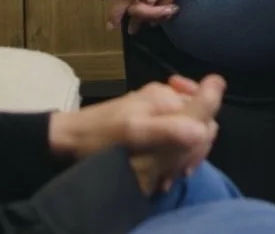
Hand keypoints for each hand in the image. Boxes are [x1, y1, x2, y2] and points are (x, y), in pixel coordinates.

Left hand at [48, 74, 225, 194]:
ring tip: (166, 177)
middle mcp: (165, 97)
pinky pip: (171, 136)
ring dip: (182, 156)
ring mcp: (155, 109)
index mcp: (166, 96)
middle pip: (198, 121)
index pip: (206, 108)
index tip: (189, 158)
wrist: (68, 140)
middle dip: (193, 148)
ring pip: (186, 131)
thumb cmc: (101, 137)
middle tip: (178, 173)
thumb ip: (170, 128)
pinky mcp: (146, 122)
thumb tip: (205, 130)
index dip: (204, 134)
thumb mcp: (135, 132)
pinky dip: (170, 156)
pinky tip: (160, 174)